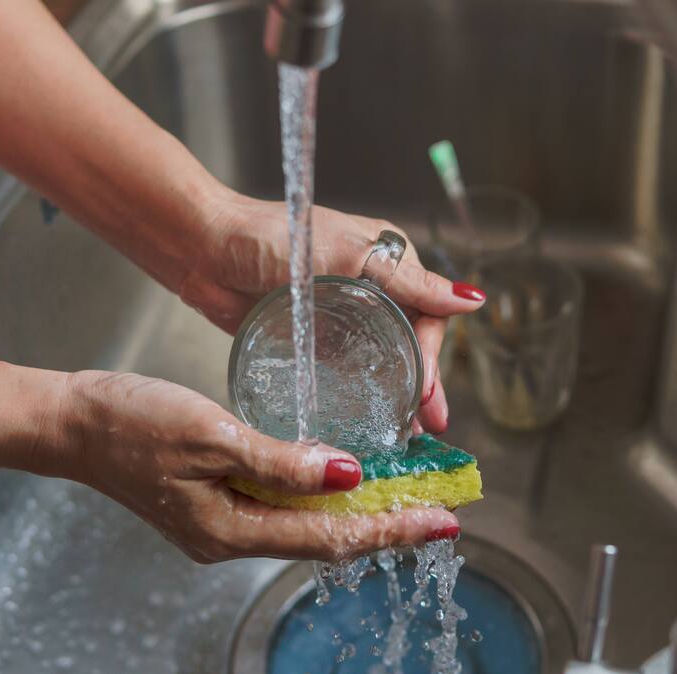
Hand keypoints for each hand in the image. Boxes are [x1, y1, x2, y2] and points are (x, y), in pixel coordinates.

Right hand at [59, 370, 459, 562]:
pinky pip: (285, 508)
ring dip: (361, 510)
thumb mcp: (212, 434)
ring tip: (409, 494)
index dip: (392, 529)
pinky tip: (346, 479)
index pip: (332, 537)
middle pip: (328, 538)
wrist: (71, 421)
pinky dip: (324, 495)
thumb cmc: (131, 421)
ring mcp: (223, 523)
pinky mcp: (218, 502)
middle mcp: (232, 537)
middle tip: (442, 509)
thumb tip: (347, 475)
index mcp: (232, 529)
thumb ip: (282, 462)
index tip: (442, 521)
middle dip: (388, 524)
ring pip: (309, 524)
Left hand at [173, 190, 485, 434]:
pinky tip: (368, 423)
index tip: (426, 393)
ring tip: (407, 435)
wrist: (203, 248)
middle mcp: (371, 289)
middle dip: (422, 386)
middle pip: (409, 344)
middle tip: (429, 427)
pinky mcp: (313, 338)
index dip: (429, 358)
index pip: (425, 315)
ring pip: (381, 362)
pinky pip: (346, 371)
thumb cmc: (272, 236)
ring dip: (396, 396)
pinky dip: (361, 396)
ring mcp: (342, 316)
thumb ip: (409, 281)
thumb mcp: (348, 254)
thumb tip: (473, 300)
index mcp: (388, 261)